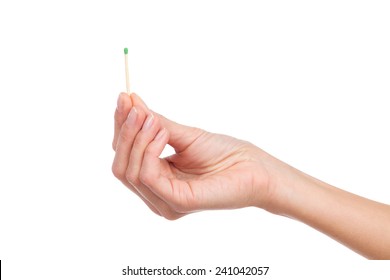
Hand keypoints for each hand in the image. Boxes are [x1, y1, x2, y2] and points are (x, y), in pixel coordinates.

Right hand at [112, 93, 274, 218]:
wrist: (253, 167)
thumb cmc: (223, 152)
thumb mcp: (182, 133)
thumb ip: (154, 123)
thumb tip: (130, 100)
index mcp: (156, 179)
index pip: (124, 156)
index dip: (120, 127)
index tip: (123, 97)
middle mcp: (155, 194)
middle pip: (120, 166)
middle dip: (124, 132)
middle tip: (133, 105)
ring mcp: (163, 202)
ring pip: (128, 171)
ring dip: (136, 138)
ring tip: (153, 119)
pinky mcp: (175, 202)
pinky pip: (146, 176)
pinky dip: (149, 150)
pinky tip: (162, 133)